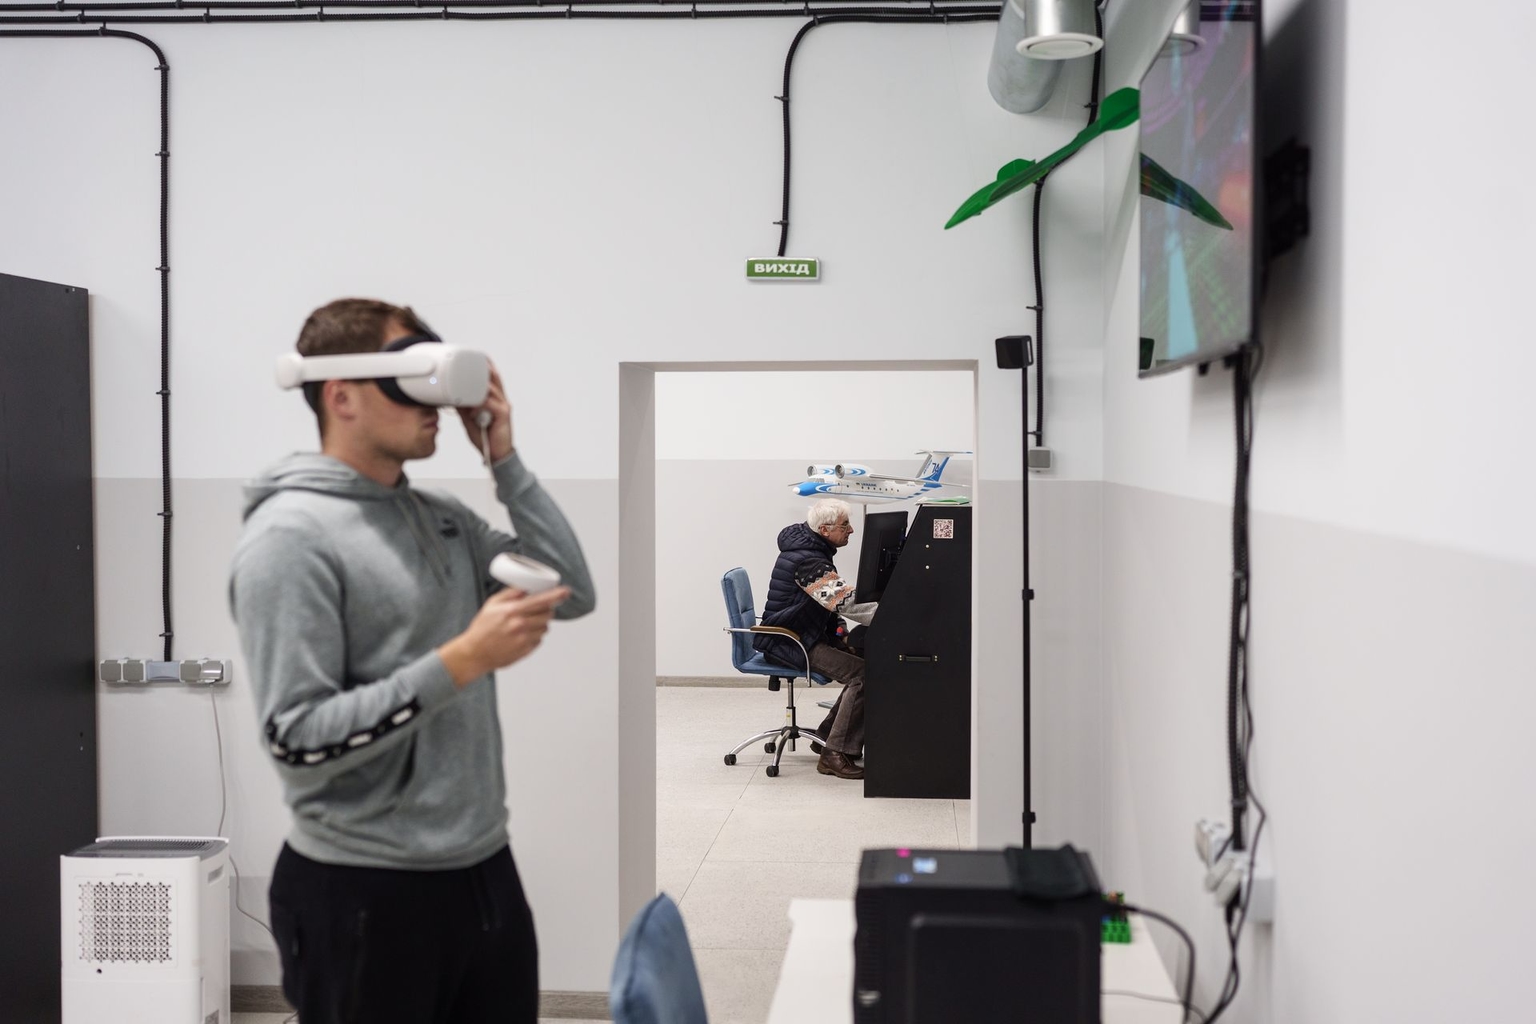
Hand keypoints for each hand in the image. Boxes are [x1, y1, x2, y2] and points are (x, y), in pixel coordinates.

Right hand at [439, 585, 570, 685]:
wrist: (475, 653)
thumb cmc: (482, 628)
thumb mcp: (492, 605)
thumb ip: (510, 594)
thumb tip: (526, 587)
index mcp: (513, 611)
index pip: (541, 601)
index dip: (556, 595)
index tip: (566, 592)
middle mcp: (520, 625)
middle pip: (547, 614)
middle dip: (546, 610)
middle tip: (536, 610)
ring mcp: (524, 639)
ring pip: (545, 627)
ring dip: (540, 624)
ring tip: (524, 624)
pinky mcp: (526, 650)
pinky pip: (539, 640)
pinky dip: (534, 636)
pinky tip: (520, 635)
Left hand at [458, 362, 513, 463]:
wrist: (497, 455)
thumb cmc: (485, 437)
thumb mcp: (469, 419)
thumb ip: (462, 407)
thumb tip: (451, 396)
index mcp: (494, 399)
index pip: (491, 378)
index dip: (483, 366)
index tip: (472, 359)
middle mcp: (501, 400)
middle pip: (494, 377)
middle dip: (483, 368)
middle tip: (469, 361)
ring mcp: (503, 406)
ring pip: (491, 388)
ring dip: (477, 385)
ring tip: (464, 383)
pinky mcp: (503, 415)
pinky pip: (490, 403)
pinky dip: (479, 402)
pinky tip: (471, 406)